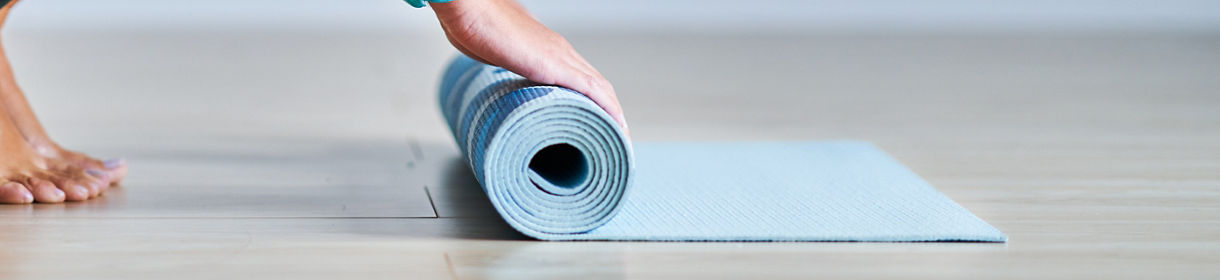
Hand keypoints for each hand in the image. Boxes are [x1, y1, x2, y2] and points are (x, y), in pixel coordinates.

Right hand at [430, 0, 628, 133]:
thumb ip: (501, 63)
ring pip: (600, 87)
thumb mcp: (492, 51)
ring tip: (618, 136)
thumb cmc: (471, 24)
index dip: (593, 98)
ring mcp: (560, 56)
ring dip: (613, 113)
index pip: (581, 75)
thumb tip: (497, 74)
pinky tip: (617, 125)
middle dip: (608, 109)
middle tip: (613, 133)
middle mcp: (560, 50)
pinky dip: (609, 108)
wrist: (468, 8)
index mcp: (547, 48)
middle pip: (596, 83)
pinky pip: (593, 90)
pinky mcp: (556, 66)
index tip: (595, 119)